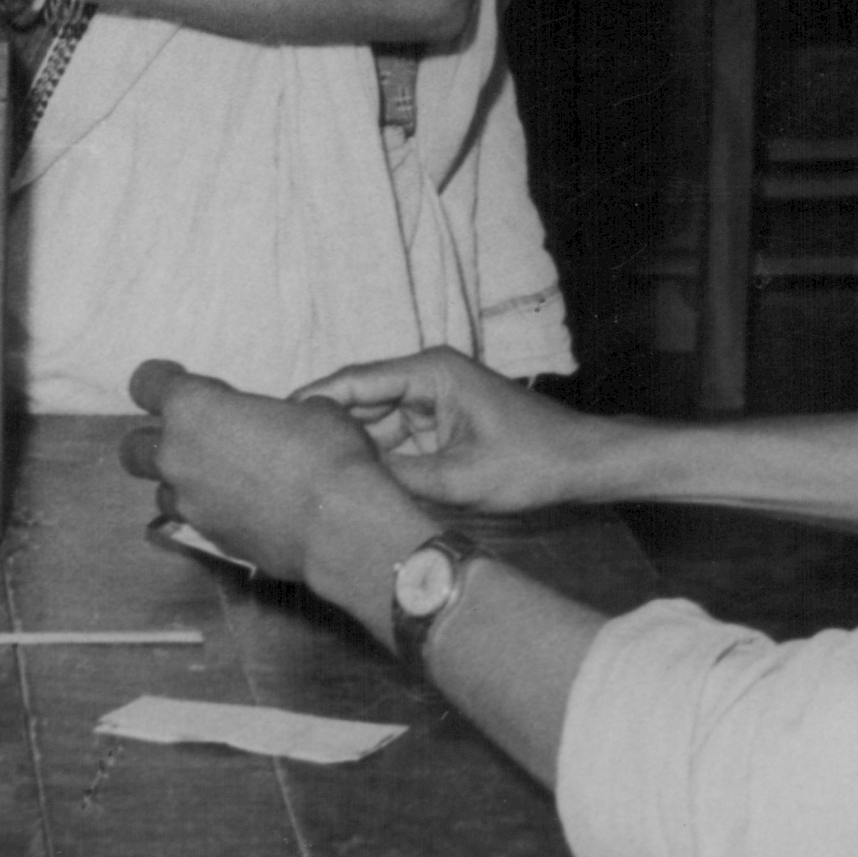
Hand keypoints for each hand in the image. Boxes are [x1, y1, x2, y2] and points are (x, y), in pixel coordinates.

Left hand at [116, 357, 425, 607]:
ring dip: (185, 484)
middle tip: (191, 439)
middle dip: (155, 442)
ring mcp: (190, 505)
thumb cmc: (328, 452)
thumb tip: (282, 423)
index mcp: (193, 408)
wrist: (342, 525)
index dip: (161, 379)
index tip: (179, 379)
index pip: (146, 383)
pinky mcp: (211, 541)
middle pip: (134, 448)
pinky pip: (198, 522)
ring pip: (164, 493)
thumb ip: (271, 414)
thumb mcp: (308, 410)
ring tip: (223, 481)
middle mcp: (178, 456)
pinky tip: (248, 511)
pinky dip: (215, 514)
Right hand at [298, 347, 604, 511]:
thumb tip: (346, 483)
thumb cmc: (533, 463)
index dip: (313, 400)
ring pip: (374, 424)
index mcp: (430, 373)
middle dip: (325, 429)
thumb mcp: (461, 479)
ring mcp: (432, 400)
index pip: (356, 381)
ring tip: (306, 474)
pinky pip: (395, 439)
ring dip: (350, 449)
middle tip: (282, 458)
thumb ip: (400, 477)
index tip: (275, 421)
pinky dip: (376, 459)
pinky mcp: (439, 424)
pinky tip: (349, 482)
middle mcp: (425, 378)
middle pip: (359, 401)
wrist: (582, 465)